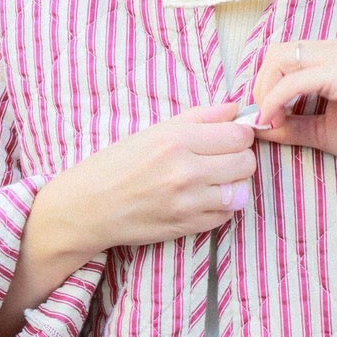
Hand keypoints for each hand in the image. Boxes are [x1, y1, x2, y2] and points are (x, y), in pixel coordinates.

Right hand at [41, 102, 257, 258]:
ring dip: (234, 185)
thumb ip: (199, 118)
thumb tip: (236, 109)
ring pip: (242, 191)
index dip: (241, 134)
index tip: (231, 137)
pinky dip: (222, 207)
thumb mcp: (154, 132)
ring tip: (215, 181)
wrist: (89, 207)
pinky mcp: (188, 227)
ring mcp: (188, 203)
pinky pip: (227, 215)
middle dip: (240, 158)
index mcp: (176, 141)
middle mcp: (185, 172)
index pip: (239, 135)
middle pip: (246, 163)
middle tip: (223, 159)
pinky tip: (203, 199)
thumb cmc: (118, 164)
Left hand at [252, 40, 336, 187]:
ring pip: (279, 59)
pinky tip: (275, 121)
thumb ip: (293, 126)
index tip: (265, 118)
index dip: (266, 85)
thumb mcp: (325, 130)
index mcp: (335, 55)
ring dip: (265, 91)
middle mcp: (336, 48)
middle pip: (276, 52)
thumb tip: (258, 127)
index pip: (284, 56)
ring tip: (270, 121)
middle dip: (260, 85)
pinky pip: (292, 82)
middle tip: (263, 118)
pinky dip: (275, 101)